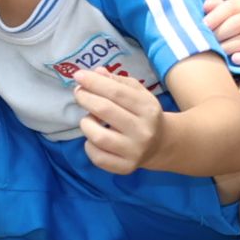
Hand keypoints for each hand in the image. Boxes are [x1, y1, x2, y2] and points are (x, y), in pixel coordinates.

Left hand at [69, 60, 167, 174]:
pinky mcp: (126, 168)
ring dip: (86, 123)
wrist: (161, 144)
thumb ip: (117, 81)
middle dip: (85, 98)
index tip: (78, 75)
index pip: (116, 92)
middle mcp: (143, 131)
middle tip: (79, 92)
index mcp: (148, 108)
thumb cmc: (144, 114)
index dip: (94, 82)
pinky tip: (93, 138)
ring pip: (98, 136)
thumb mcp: (138, 93)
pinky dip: (89, 146)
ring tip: (88, 119)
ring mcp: (134, 151)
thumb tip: (96, 72)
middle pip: (105, 110)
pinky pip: (98, 157)